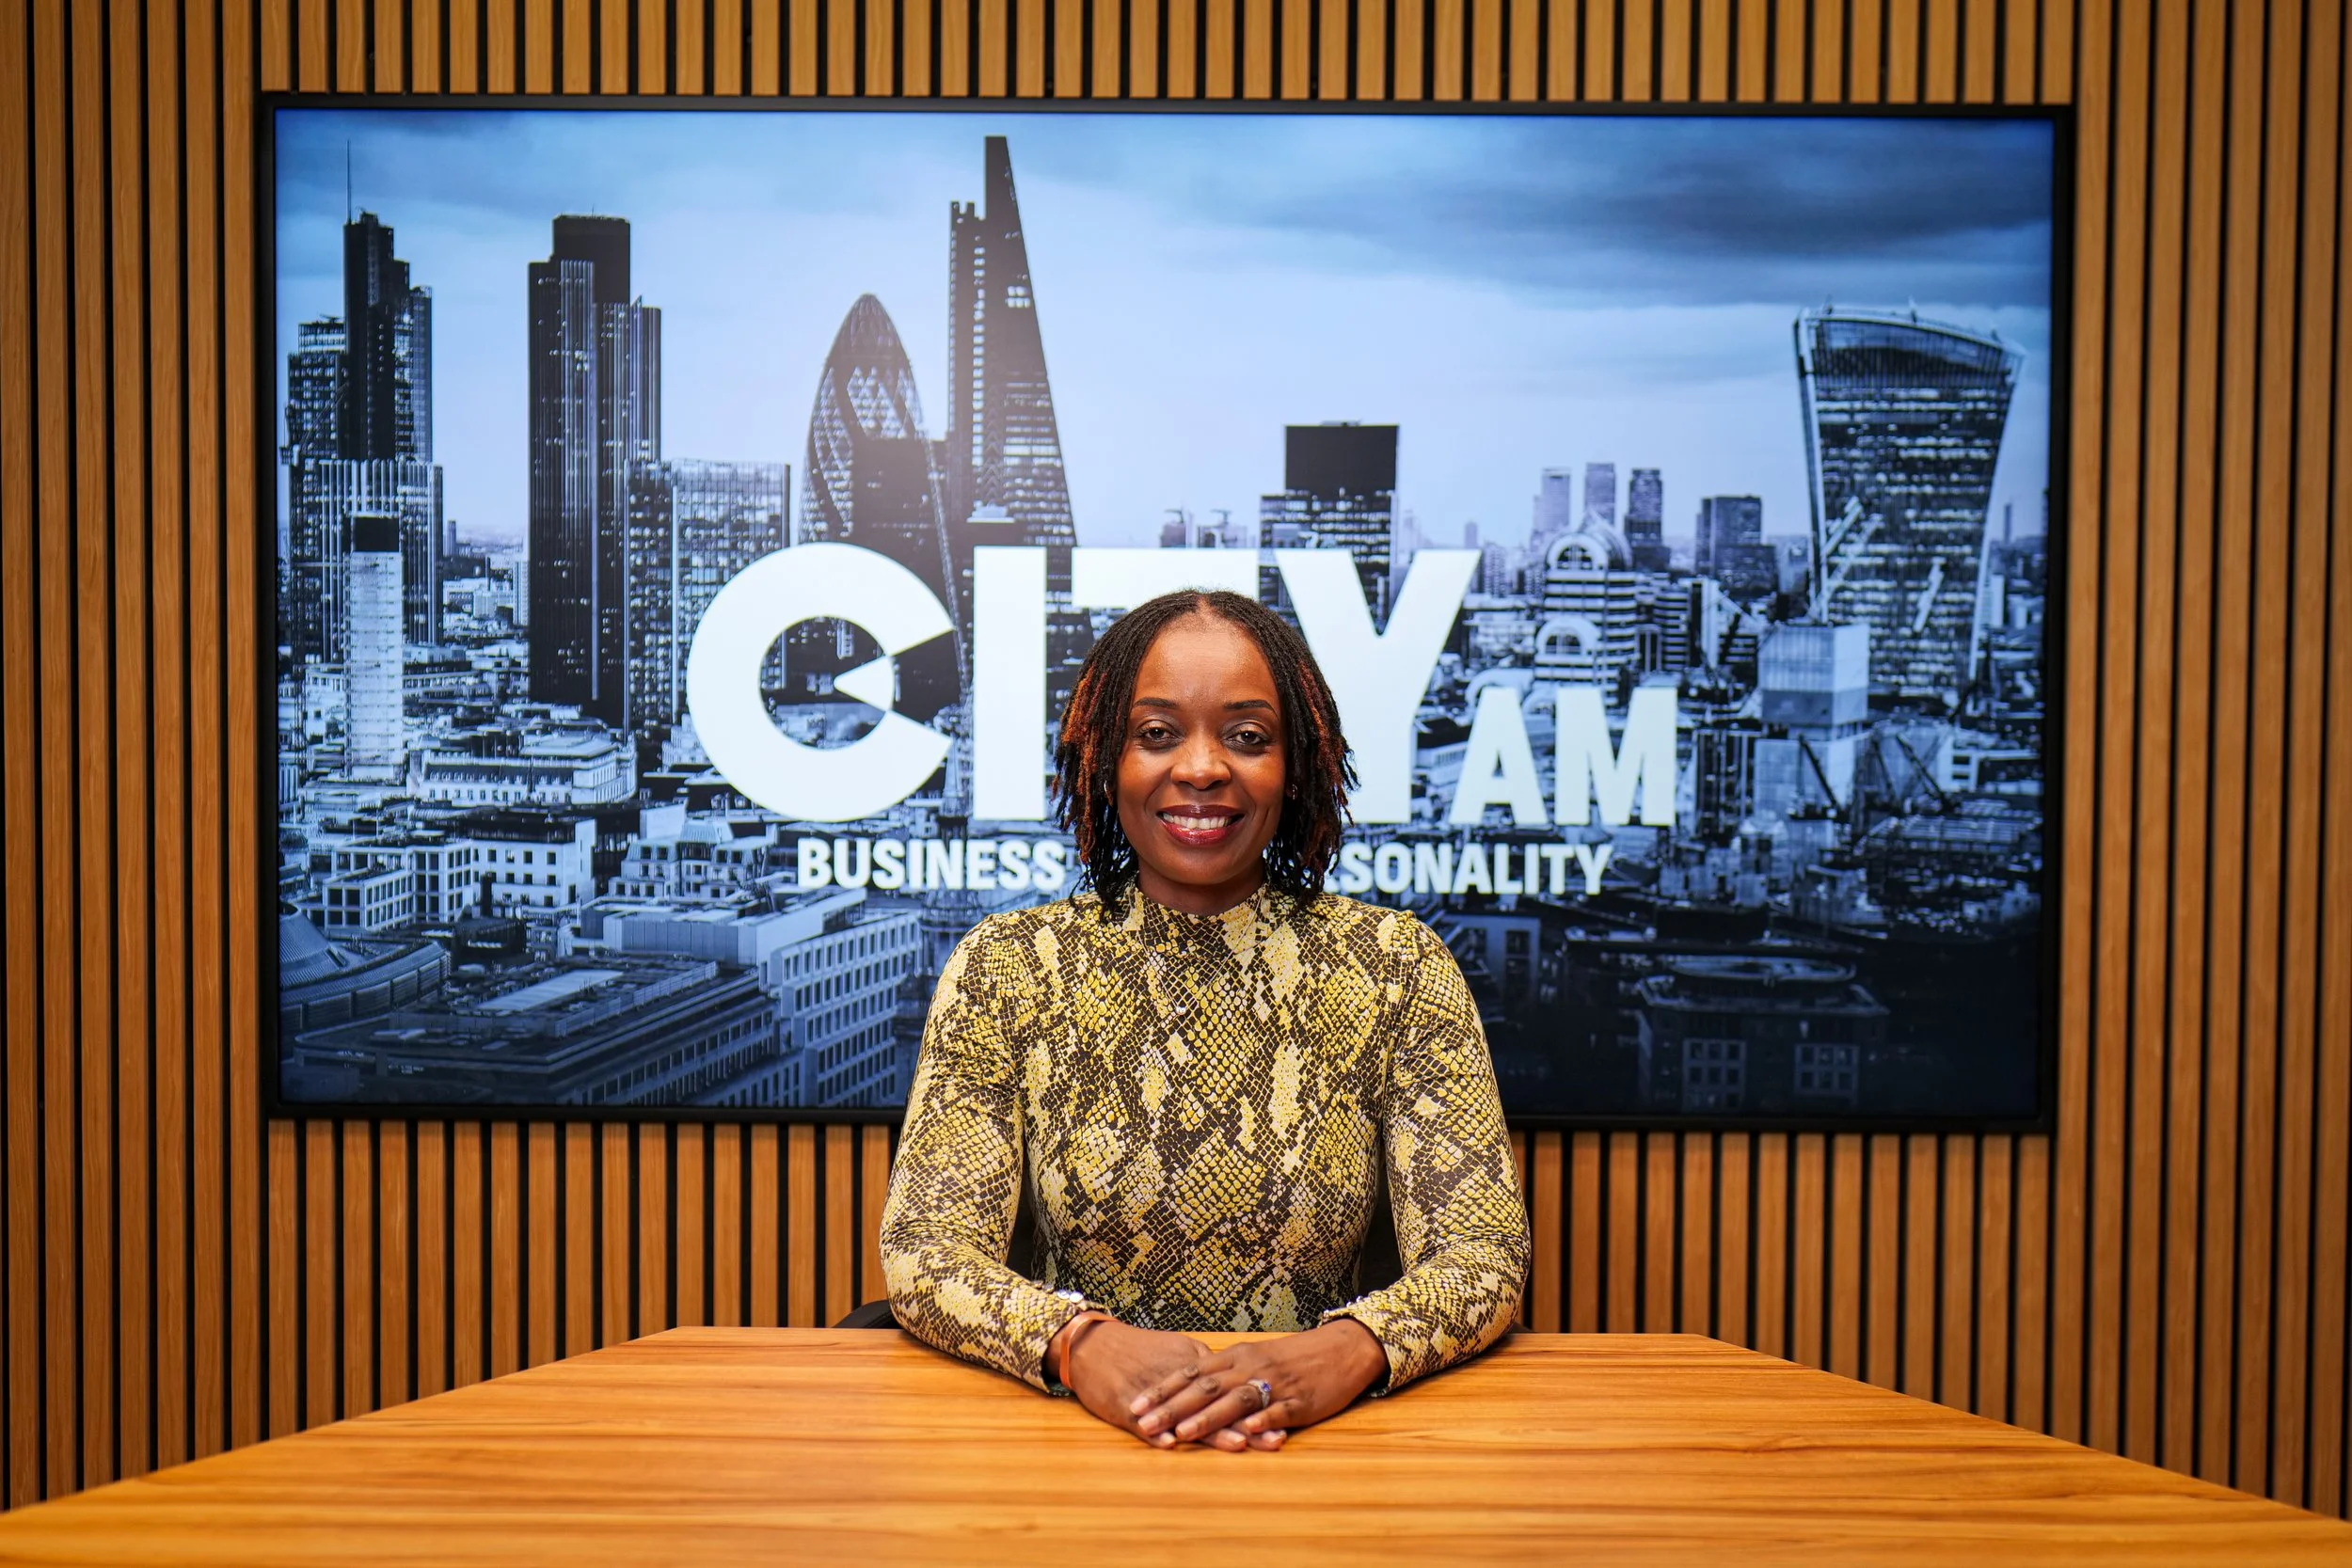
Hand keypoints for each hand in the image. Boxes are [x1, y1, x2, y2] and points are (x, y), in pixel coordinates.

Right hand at [1060, 1318, 1284, 1451]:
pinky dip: (1156, 1433)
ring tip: (1237, 1446)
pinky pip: (1141, 1422)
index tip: (1284, 1422)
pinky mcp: (1123, 1404)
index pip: (1230, 1389)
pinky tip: (1172, 1446)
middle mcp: (1176, 1376)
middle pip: (1215, 1404)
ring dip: (1211, 1432)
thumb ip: (1203, 1364)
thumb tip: (1230, 1377)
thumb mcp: (1174, 1349)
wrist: (1091, 1344)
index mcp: (1191, 1362)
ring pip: (1184, 1415)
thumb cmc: (1135, 1349)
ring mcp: (1150, 1391)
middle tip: (1275, 1441)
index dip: (1256, 1407)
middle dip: (1246, 1425)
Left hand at [1130, 1318, 1388, 1449]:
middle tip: (1145, 1422)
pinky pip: (1278, 1410)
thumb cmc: (1293, 1358)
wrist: (1341, 1349)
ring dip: (1208, 1416)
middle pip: (1206, 1386)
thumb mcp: (1254, 1359)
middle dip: (1173, 1406)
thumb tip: (1190, 1387)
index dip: (1162, 1389)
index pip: (1191, 1372)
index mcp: (1237, 1356)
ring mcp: (1275, 1383)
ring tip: (1183, 1432)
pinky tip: (1247, 1431)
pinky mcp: (1300, 1400)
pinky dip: (1261, 1420)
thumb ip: (1224, 1373)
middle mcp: (1250, 1366)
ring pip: (1236, 1398)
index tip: (1135, 1404)